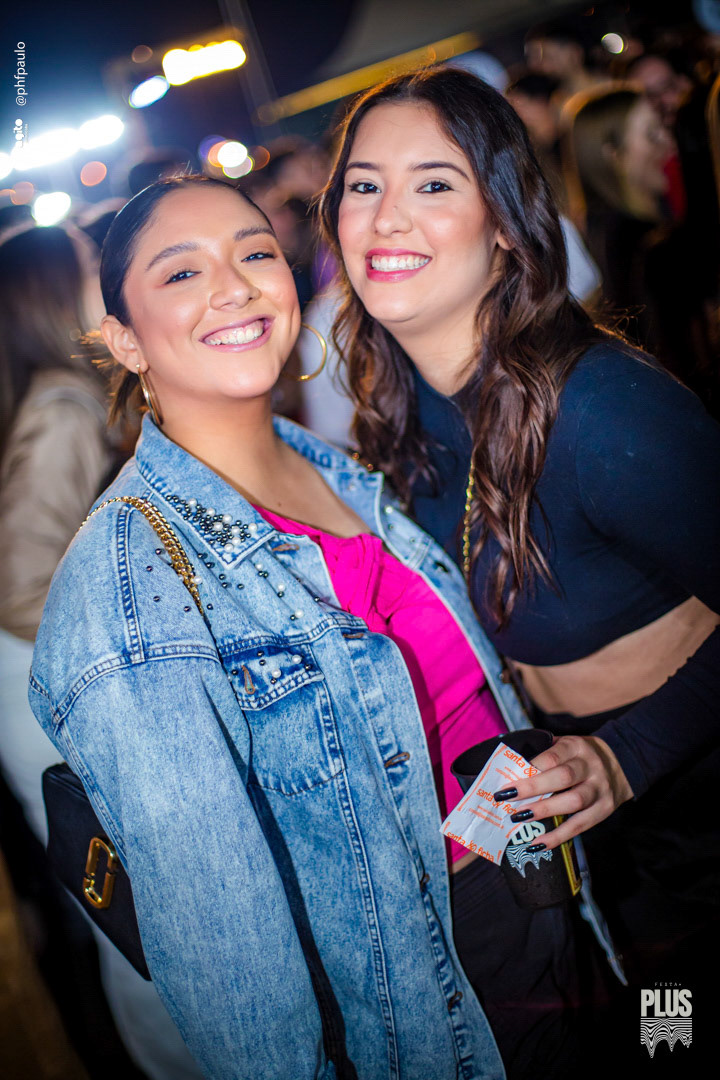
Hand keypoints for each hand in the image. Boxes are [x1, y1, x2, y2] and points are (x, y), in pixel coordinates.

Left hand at [496, 735, 633, 849]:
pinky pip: (580, 825)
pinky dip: (558, 837)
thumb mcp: (567, 745)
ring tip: (519, 818)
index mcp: (576, 746)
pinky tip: (538, 844)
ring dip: (544, 811)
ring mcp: (599, 789)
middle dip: (533, 788)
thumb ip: (543, 754)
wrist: (622, 764)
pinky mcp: (604, 810)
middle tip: (507, 798)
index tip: (508, 780)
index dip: (530, 768)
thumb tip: (509, 770)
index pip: (553, 756)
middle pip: (563, 777)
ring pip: (574, 802)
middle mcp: (590, 767)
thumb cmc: (580, 756)